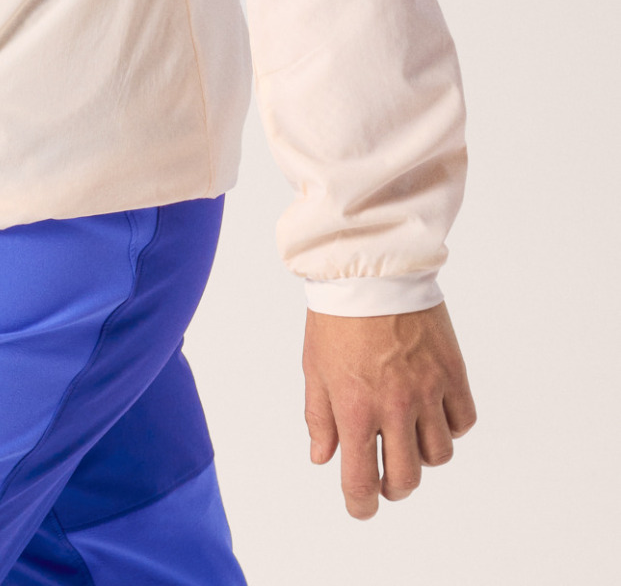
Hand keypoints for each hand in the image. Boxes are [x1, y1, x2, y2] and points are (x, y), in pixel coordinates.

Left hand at [303, 302, 476, 518]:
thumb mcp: (314, 367)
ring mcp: (428, 390)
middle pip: (406, 478)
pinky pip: (463, 422)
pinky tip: (433, 413)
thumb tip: (323, 458)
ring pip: (439, 455)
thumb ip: (320, 418)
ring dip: (422, 456)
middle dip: (393, 487)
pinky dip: (451, 427)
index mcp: (356, 408)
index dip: (361, 504)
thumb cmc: (336, 316)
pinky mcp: (452, 372)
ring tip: (408, 437)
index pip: (362, 480)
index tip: (361, 507)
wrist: (370, 269)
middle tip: (385, 476)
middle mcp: (396, 406)